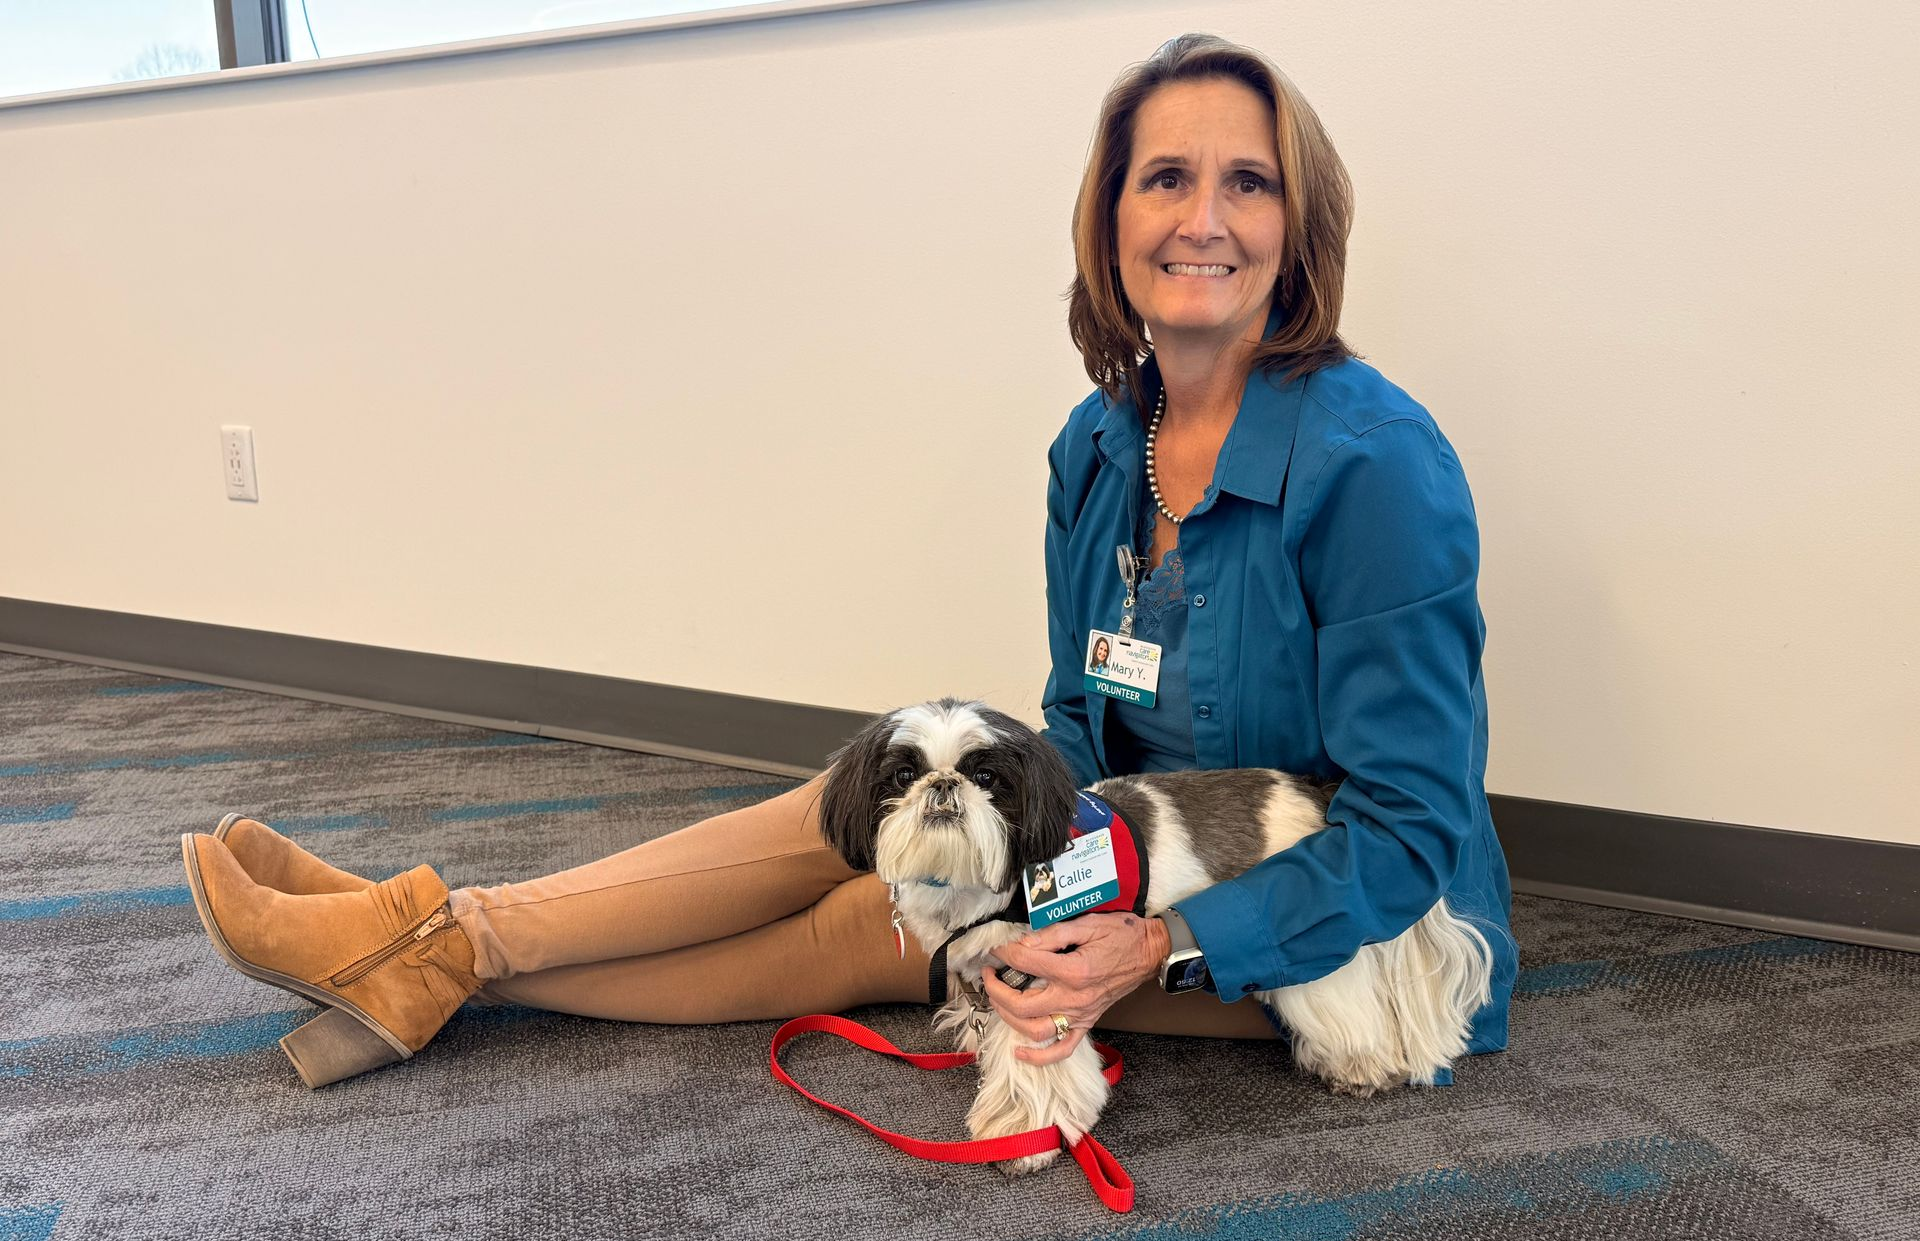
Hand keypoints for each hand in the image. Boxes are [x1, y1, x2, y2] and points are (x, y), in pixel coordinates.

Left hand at [983, 912, 1170, 1065]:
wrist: (1150, 952)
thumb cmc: (1122, 934)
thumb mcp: (1087, 924)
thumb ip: (1052, 935)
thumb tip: (1023, 943)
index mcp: (1074, 971)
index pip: (1026, 964)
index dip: (1005, 953)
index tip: (997, 947)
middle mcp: (1075, 998)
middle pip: (1022, 1005)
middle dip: (997, 991)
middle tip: (989, 974)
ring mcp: (1081, 1015)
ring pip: (1035, 1030)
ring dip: (1009, 1018)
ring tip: (998, 1000)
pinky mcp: (1087, 1023)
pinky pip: (1062, 1049)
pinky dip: (1039, 1056)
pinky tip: (1019, 1051)